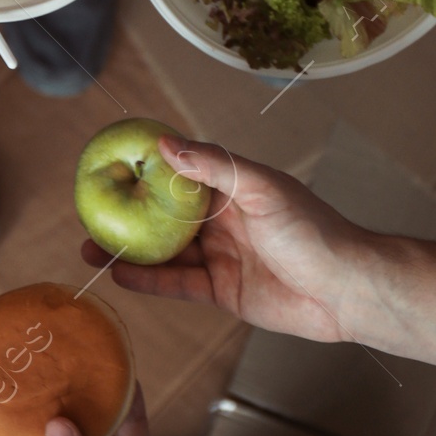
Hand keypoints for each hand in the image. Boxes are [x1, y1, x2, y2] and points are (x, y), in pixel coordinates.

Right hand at [82, 137, 374, 344]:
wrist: (347, 291)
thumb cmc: (314, 231)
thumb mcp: (262, 189)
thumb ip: (215, 167)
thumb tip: (166, 144)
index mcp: (232, 187)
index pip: (180, 173)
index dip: (145, 169)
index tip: (109, 164)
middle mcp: (221, 219)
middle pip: (163, 215)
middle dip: (127, 212)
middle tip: (89, 210)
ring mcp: (219, 256)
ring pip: (164, 251)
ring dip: (128, 249)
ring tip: (89, 246)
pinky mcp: (221, 291)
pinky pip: (177, 284)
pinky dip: (148, 280)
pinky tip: (119, 274)